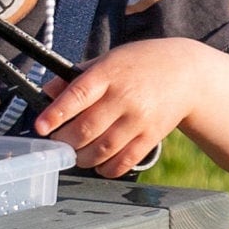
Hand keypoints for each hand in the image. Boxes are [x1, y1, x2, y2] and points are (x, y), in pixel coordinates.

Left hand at [33, 39, 219, 175]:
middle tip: (57, 143)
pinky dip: (106, 169)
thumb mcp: (109, 59)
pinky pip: (124, 162)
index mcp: (109, 73)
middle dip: (65, 142)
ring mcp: (139, 120)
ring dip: (82, 158)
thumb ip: (77, 77)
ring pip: (102, 150)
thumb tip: (47, 92)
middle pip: (87, 129)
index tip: (41, 127)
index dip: (57, 113)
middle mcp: (125, 98)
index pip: (78, 95)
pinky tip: (98, 164)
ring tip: (75, 154)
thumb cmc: (141, 64)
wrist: (187, 74)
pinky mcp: (151, 137)